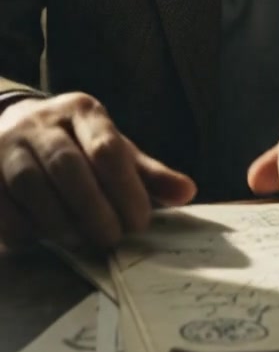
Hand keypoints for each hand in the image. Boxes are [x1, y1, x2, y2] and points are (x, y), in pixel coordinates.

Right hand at [0, 92, 196, 251]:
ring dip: (59, 221)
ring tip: (80, 240)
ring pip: (31, 184)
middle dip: (93, 209)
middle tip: (112, 239)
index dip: (126, 189)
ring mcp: (8, 146)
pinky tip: (43, 239)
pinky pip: (3, 207)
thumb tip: (187, 192)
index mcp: (82, 111)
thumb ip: (146, 173)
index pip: (106, 147)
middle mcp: (42, 123)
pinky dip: (25, 229)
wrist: (11, 128)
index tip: (140, 222)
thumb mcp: (112, 149)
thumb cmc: (75, 146)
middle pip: (67, 166)